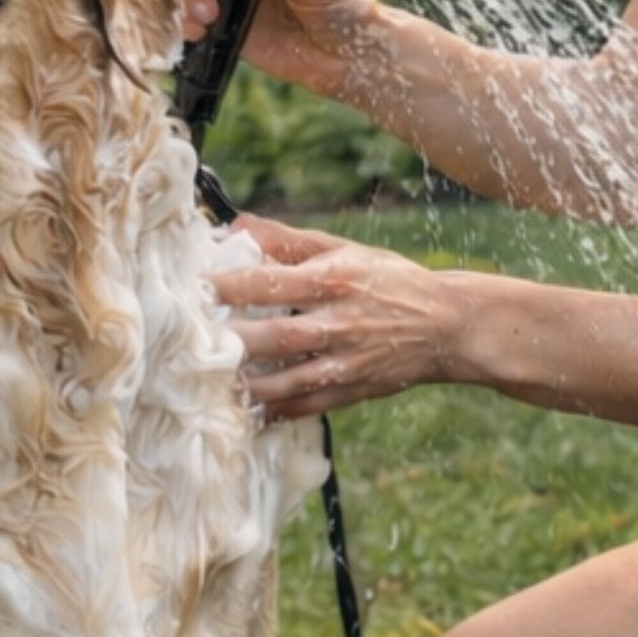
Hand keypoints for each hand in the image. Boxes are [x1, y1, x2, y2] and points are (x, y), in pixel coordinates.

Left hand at [211, 216, 473, 418]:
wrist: (446, 325)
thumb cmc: (389, 281)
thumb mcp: (345, 250)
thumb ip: (289, 241)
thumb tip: (238, 225)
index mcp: (333, 280)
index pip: (270, 282)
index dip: (228, 286)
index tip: (194, 288)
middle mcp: (338, 322)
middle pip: (274, 336)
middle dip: (231, 340)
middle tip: (191, 341)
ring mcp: (345, 361)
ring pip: (287, 379)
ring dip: (246, 384)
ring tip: (209, 381)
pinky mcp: (352, 390)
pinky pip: (306, 406)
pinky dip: (275, 411)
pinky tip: (246, 411)